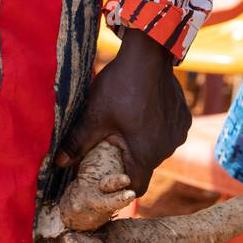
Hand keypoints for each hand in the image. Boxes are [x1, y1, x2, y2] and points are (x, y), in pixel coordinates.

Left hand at [55, 27, 189, 195]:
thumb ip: (77, 143)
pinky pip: (167, 133)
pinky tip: (140, 114)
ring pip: (157, 149)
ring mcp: (179, 133)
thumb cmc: (119, 87)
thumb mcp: (93, 116)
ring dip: (141, 144)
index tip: (107, 180)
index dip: (120, 188)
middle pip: (145, 166)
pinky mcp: (184, 118)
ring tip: (124, 127)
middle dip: (127, 161)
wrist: (147, 55)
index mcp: (146, 153)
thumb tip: (58, 163)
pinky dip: (154, 130)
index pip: (136, 187)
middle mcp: (168, 148)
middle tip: (109, 147)